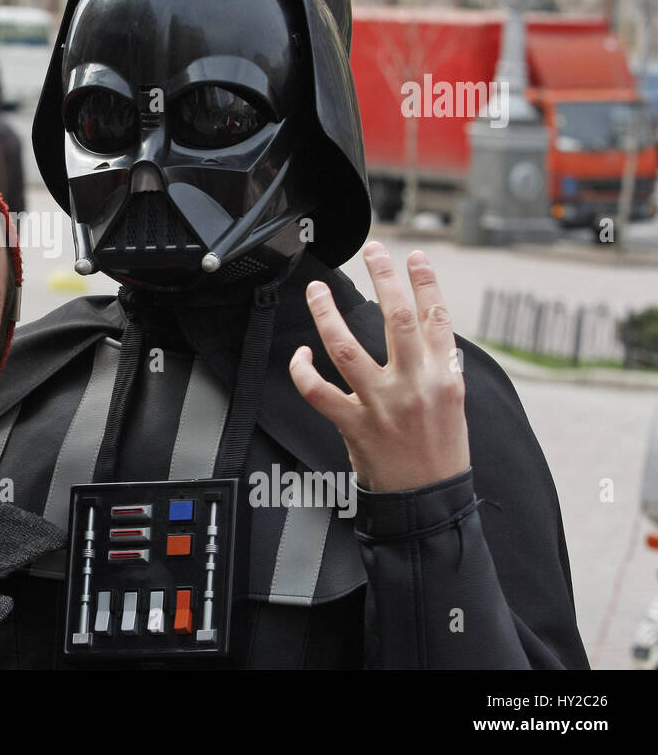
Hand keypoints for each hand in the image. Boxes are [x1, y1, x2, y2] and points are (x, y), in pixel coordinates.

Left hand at [288, 241, 469, 492]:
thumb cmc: (442, 452)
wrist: (428, 503)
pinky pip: (318, 392)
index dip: (426, 283)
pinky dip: (302, 370)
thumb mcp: (456, 406)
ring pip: (346, 347)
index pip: (438, 318)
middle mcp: (415, 385)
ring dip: (327, 313)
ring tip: (317, 289)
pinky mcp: (354, 425)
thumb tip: (434, 334)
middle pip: (398, 319)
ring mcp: (382, 404)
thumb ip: (443, 368)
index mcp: (445, 378)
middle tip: (373, 251)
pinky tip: (299, 353)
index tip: (415, 258)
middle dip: (385, 278)